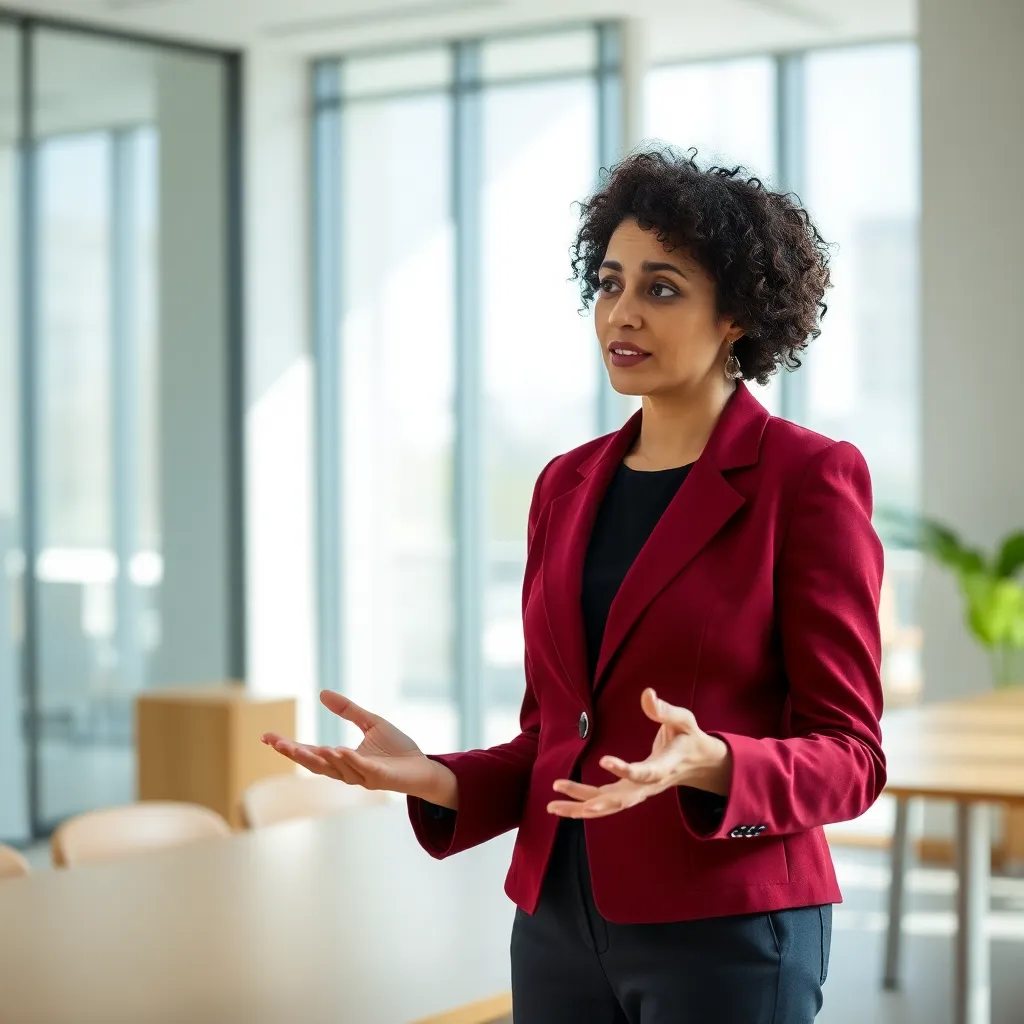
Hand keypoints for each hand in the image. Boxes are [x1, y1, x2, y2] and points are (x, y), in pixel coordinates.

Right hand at [261, 691, 456, 805]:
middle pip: (316, 765)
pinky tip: (338, 750)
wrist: (423, 767)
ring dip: (321, 758)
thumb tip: (322, 693)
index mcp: (343, 759)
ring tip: (304, 747)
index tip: (266, 737)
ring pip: (337, 769)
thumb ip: (348, 710)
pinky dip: (349, 761)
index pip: (310, 753)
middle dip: (296, 755)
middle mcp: (348, 770)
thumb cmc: (397, 750)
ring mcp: (363, 775)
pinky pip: (362, 769)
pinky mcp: (381, 777)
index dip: (288, 747)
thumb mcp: (370, 723)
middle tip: (276, 743)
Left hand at [547, 688, 730, 818]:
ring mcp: (638, 792)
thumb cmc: (689, 738)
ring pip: (608, 806)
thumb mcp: (684, 721)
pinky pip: (604, 804)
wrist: (697, 764)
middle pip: (620, 799)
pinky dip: (583, 807)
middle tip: (568, 796)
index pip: (644, 774)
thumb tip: (647, 693)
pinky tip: (561, 806)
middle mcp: (648, 786)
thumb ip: (665, 710)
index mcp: (664, 767)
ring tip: (552, 807)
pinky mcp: (629, 792)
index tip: (604, 760)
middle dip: (594, 801)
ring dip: (580, 808)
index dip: (625, 770)